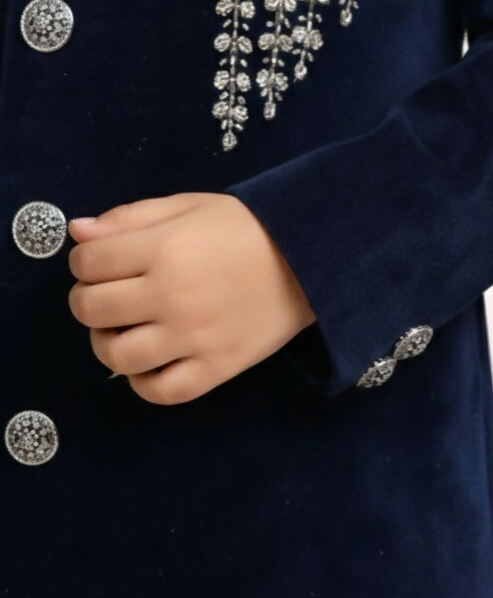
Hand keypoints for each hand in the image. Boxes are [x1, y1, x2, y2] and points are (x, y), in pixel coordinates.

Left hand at [67, 192, 314, 404]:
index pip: (87, 262)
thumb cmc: (245, 226)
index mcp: (162, 247)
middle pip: (91, 309)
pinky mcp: (215, 368)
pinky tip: (149, 361)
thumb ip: (130, 217)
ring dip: (106, 342)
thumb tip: (77, 232)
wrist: (310, 257)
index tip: (102, 260)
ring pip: (116, 357)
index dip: (85, 260)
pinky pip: (159, 392)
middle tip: (108, 292)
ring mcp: (192, 337)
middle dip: (87, 298)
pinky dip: (143, 382)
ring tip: (123, 328)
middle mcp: (171, 295)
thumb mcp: (188, 205)